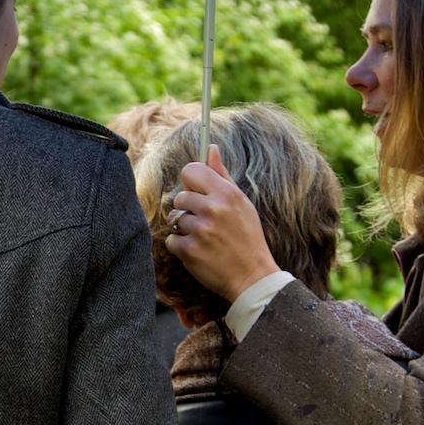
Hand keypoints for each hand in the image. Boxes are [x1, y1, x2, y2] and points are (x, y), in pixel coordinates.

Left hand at [166, 150, 280, 303]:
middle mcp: (212, 208)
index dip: (191, 181)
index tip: (196, 191)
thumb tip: (210, 148)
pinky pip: (171, 240)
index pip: (191, 170)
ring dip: (184, 229)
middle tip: (207, 223)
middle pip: (180, 196)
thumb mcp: (241, 203)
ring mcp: (200, 230)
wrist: (252, 276)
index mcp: (226, 193)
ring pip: (174, 219)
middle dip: (188, 209)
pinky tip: (199, 251)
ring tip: (205, 238)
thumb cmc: (247, 237)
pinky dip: (180, 247)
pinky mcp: (189, 250)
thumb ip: (222, 175)